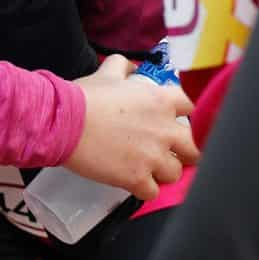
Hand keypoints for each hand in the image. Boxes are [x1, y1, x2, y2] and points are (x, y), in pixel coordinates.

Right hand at [65, 56, 195, 199]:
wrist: (64, 123)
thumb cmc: (84, 97)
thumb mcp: (107, 72)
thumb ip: (124, 67)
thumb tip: (130, 67)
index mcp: (162, 101)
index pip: (192, 109)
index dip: (184, 116)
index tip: (173, 122)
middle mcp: (164, 130)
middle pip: (194, 148)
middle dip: (184, 151)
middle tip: (169, 152)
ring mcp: (152, 157)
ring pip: (176, 173)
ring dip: (163, 172)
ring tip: (148, 169)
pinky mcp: (137, 179)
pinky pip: (153, 193)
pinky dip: (144, 190)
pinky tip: (134, 183)